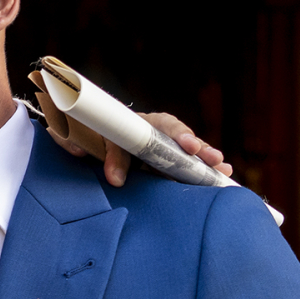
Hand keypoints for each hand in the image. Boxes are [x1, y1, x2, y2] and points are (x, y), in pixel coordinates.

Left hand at [37, 92, 231, 187]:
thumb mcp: (78, 137)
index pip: (159, 125)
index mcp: (136, 122)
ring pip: (185, 151)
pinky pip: (184, 167)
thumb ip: (80, 144)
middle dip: (195, 146)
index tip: (188, 146)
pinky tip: (222, 176)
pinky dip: (202, 171)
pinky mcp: (161, 166)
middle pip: (178, 136)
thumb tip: (93, 162)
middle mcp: (153, 133)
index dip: (175, 134)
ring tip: (221, 167)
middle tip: (208, 156)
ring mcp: (159, 149)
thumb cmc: (81, 134)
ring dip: (204, 158)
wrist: (80, 139)